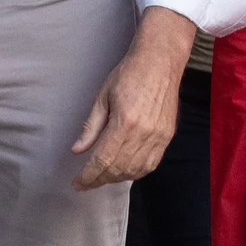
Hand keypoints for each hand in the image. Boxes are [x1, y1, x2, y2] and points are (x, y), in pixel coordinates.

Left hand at [72, 7, 195, 189]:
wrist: (160, 61)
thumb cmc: (129, 74)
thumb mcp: (103, 97)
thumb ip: (91, 127)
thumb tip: (77, 150)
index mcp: (125, 122)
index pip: (103, 160)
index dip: (88, 176)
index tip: (77, 183)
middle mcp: (144, 133)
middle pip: (118, 169)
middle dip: (99, 180)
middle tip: (86, 182)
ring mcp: (158, 136)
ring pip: (135, 171)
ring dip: (117, 178)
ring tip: (103, 176)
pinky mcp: (167, 136)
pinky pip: (151, 164)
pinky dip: (136, 172)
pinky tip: (124, 170)